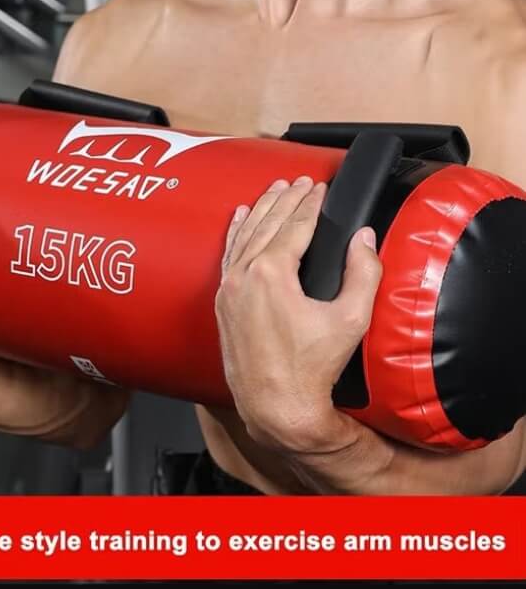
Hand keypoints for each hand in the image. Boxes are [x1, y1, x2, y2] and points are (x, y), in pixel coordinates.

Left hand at [215, 176, 382, 457]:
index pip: (296, 225)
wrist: (275, 406)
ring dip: (263, 208)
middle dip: (288, 199)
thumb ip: (362, 274)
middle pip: (269, 223)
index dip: (312, 203)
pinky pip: (228, 254)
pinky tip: (241, 217)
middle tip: (303, 182)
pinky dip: (236, 231)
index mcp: (272, 272)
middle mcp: (245, 274)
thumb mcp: (350, 320)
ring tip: (276, 189)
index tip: (321, 188)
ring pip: (246, 234)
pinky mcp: (224, 302)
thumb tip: (364, 239)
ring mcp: (230, 287)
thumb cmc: (311, 369)